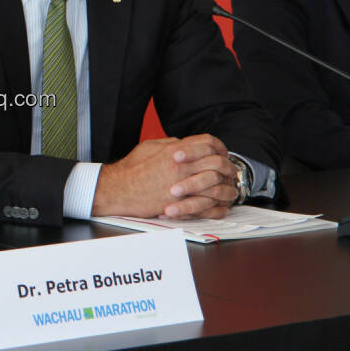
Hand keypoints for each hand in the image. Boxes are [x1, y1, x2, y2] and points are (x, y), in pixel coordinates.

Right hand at [92, 134, 237, 218]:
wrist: (118, 190)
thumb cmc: (130, 169)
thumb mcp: (149, 147)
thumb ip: (169, 143)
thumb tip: (183, 143)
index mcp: (174, 150)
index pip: (207, 142)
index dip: (218, 146)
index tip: (221, 152)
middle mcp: (181, 166)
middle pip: (218, 162)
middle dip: (228, 167)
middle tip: (231, 172)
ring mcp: (182, 186)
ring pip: (217, 185)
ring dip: (227, 188)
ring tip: (230, 191)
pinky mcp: (179, 204)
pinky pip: (208, 206)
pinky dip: (218, 208)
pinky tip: (221, 207)